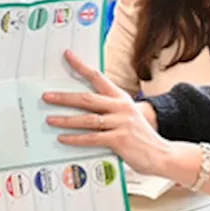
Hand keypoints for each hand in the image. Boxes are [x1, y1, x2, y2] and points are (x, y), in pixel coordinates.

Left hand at [43, 50, 171, 175]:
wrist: (162, 155)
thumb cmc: (141, 138)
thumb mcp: (127, 119)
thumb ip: (109, 113)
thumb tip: (83, 113)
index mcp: (122, 99)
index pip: (98, 77)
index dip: (81, 66)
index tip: (68, 56)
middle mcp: (121, 108)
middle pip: (87, 98)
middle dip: (64, 97)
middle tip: (47, 96)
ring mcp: (121, 123)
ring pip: (87, 119)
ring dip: (66, 119)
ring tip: (50, 119)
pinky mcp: (119, 140)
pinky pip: (92, 138)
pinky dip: (76, 138)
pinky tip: (63, 138)